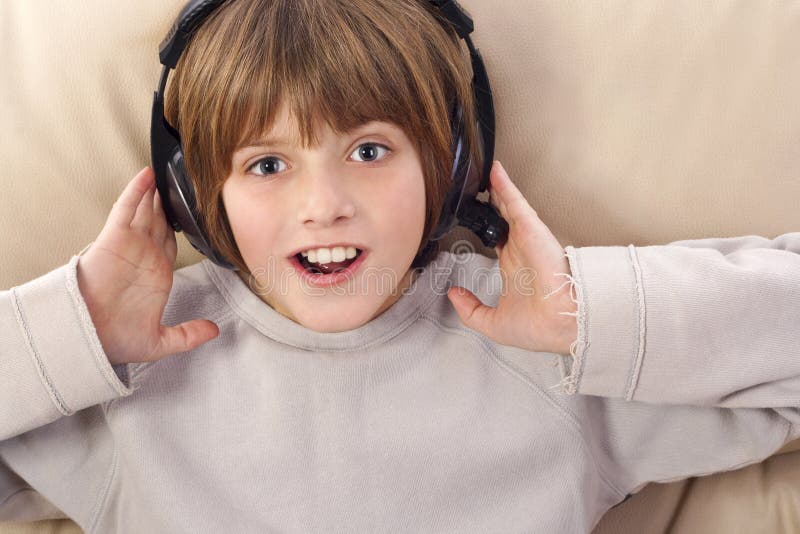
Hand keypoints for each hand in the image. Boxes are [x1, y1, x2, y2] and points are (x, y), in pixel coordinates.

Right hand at [76, 167, 218, 364]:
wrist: (88, 337)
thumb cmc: (114, 339)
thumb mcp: (160, 342)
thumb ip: (188, 335)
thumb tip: (214, 331)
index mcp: (157, 275)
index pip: (172, 244)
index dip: (179, 229)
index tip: (192, 215)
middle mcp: (145, 256)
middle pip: (160, 222)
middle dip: (168, 204)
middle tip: (182, 184)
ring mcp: (131, 245)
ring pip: (146, 210)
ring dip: (156, 193)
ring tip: (167, 172)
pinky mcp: (114, 238)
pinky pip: (127, 208)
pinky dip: (137, 190)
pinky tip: (147, 174)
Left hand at [447, 161, 577, 354]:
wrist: (560, 323)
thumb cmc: (537, 327)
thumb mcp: (492, 323)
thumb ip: (469, 309)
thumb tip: (453, 293)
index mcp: (514, 271)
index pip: (497, 242)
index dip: (484, 230)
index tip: (472, 221)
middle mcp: (521, 251)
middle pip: (502, 219)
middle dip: (490, 203)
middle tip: (475, 189)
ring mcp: (526, 239)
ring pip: (508, 207)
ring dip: (496, 189)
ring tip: (483, 172)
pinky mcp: (531, 229)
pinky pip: (515, 202)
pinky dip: (505, 185)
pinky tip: (495, 171)